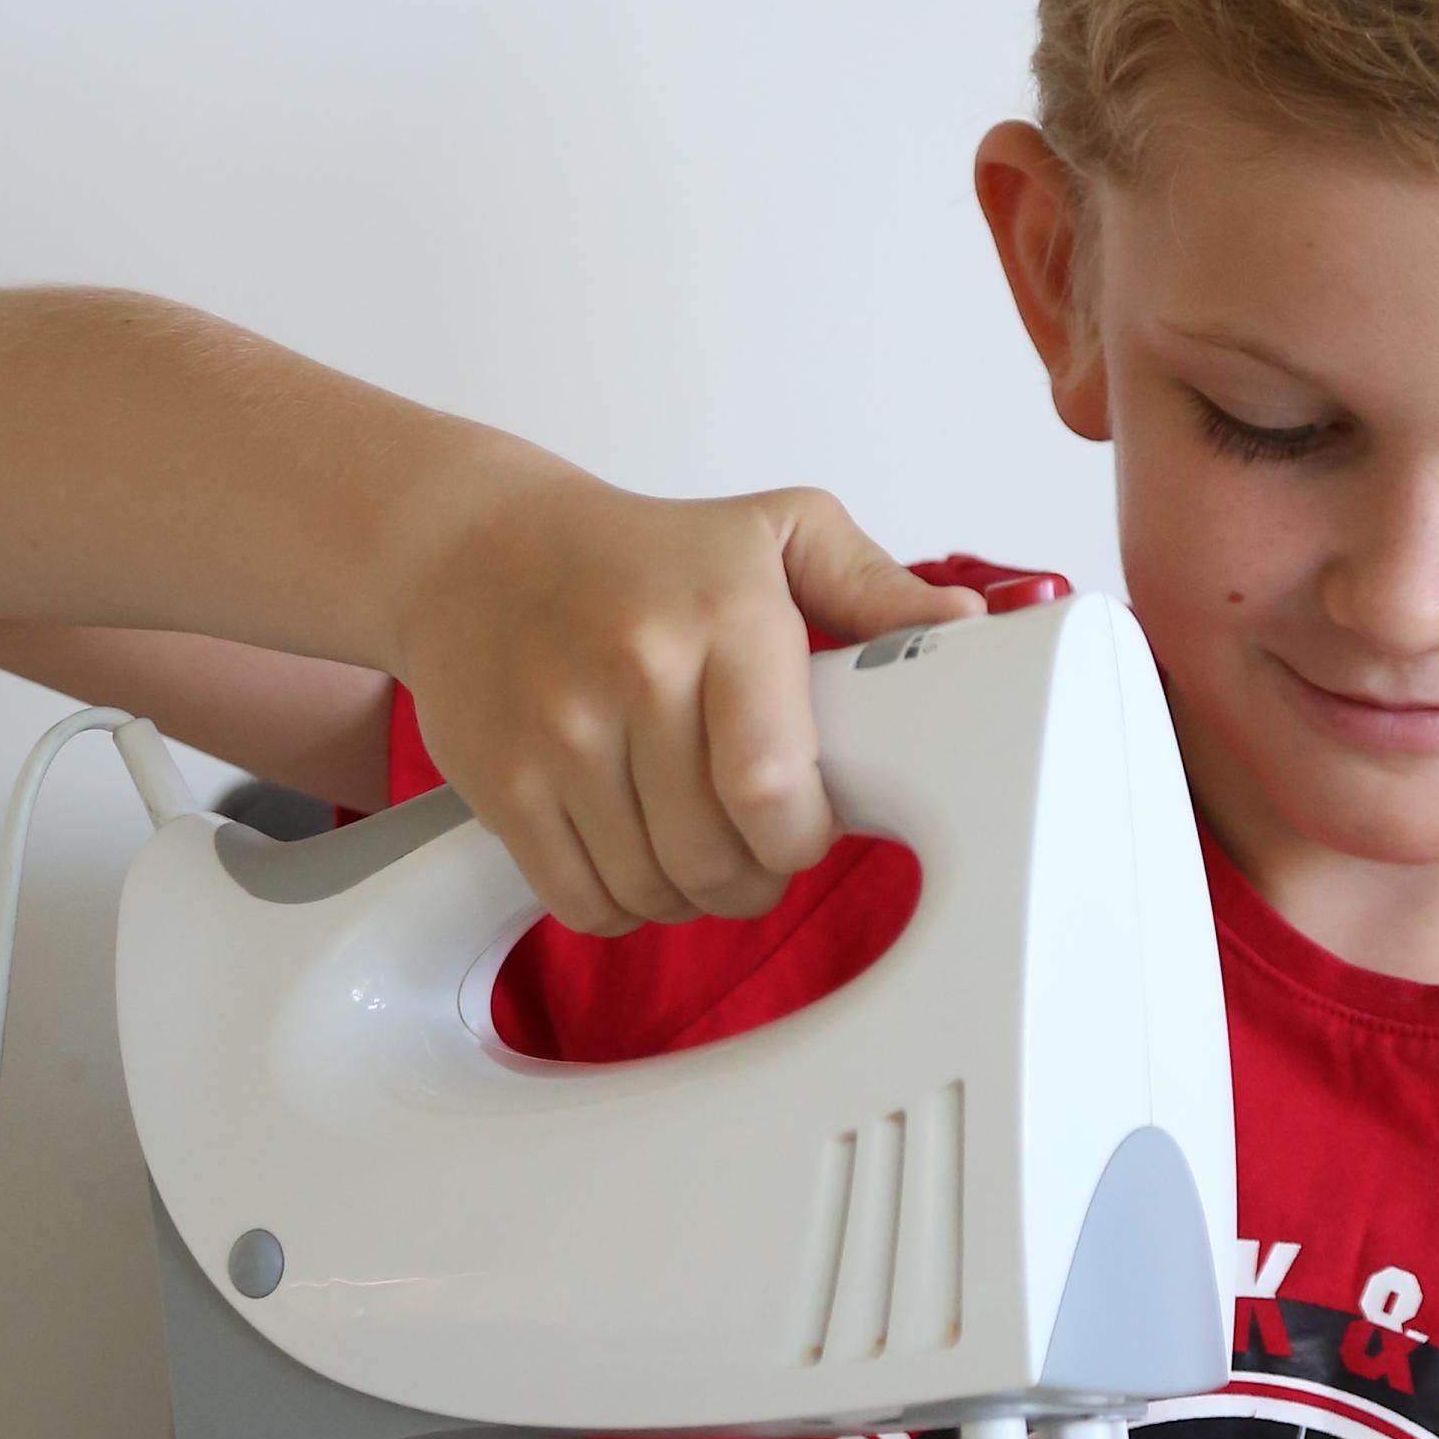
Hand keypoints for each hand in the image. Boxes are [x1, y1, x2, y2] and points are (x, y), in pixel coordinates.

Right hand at [396, 464, 980, 933]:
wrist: (473, 547)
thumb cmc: (641, 551)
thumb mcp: (776, 532)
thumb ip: (875, 588)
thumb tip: (965, 631)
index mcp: (722, 618)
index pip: (773, 789)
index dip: (802, 837)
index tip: (806, 822)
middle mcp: (636, 675)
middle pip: (718, 859)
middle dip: (755, 875)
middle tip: (757, 842)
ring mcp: (561, 736)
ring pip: (654, 891)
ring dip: (689, 894)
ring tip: (695, 841)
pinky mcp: (504, 785)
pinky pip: (581, 903)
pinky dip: (619, 906)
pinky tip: (633, 857)